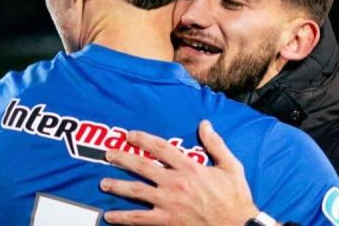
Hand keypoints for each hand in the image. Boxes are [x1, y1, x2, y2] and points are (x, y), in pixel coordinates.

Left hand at [100, 120, 258, 224]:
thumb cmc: (235, 198)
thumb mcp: (230, 166)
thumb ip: (215, 144)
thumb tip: (205, 124)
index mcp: (190, 167)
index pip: (161, 148)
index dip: (143, 139)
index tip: (130, 135)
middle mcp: (175, 182)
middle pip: (143, 166)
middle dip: (123, 158)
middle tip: (108, 153)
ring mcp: (169, 202)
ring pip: (137, 191)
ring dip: (118, 186)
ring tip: (103, 183)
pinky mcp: (167, 221)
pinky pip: (140, 219)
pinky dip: (123, 217)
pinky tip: (109, 216)